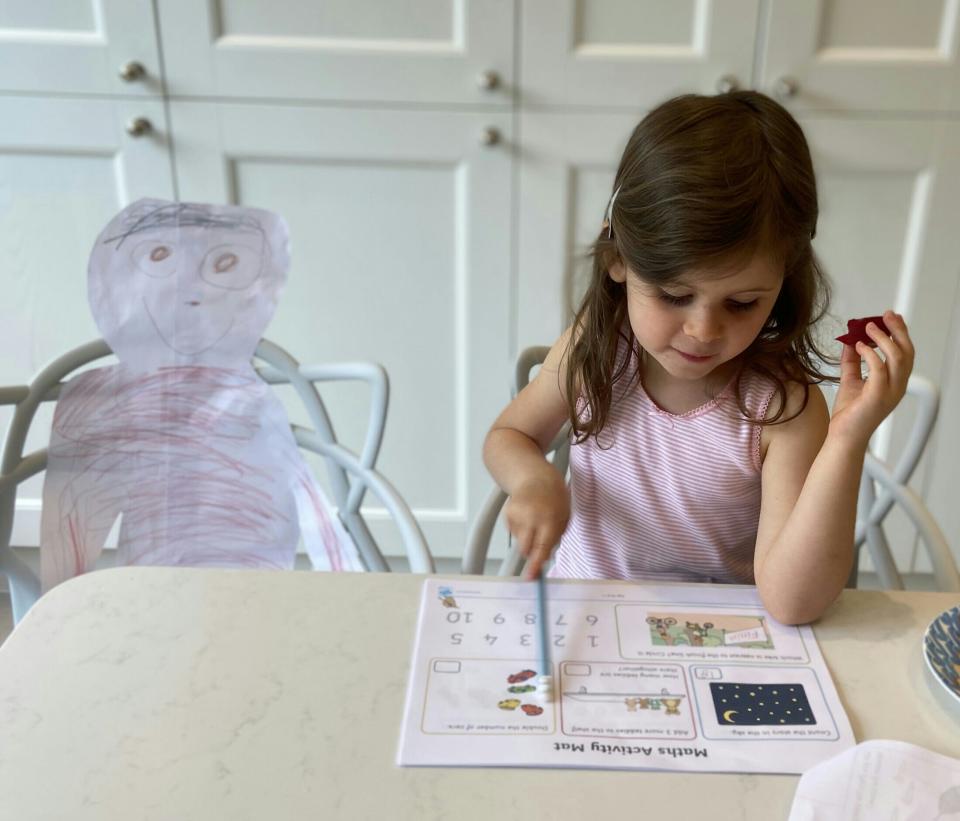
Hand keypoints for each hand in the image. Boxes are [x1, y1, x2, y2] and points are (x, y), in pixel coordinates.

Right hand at [504, 472, 569, 579]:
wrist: (533, 474)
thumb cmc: (554, 495)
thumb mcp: (563, 515)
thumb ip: (555, 536)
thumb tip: (545, 557)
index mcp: (549, 519)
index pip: (541, 548)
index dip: (535, 565)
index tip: (529, 578)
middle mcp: (530, 518)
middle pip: (525, 549)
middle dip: (531, 552)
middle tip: (538, 543)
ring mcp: (516, 515)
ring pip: (520, 541)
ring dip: (528, 537)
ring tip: (536, 520)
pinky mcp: (507, 514)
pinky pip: (514, 532)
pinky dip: (521, 529)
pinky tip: (527, 515)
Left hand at [829, 310, 913, 448]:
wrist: (843, 436)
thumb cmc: (849, 413)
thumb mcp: (850, 380)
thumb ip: (852, 361)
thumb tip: (850, 340)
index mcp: (895, 382)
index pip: (906, 353)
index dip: (900, 333)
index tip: (891, 317)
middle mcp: (897, 386)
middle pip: (907, 352)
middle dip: (898, 330)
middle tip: (885, 315)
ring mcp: (890, 392)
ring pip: (898, 357)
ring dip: (883, 338)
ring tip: (868, 328)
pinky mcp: (877, 396)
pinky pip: (879, 369)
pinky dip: (869, 354)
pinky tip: (858, 346)